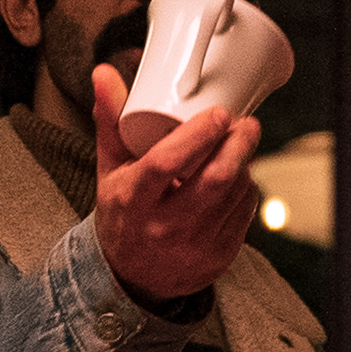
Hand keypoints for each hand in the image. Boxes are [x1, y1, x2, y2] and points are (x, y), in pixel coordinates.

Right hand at [91, 62, 260, 301]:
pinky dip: (246, 188)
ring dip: (244, 163)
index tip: (218, 114)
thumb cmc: (123, 212)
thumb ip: (111, 121)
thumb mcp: (110, 169)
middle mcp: (163, 226)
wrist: (131, 278)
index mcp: (133, 200)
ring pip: (234, 194)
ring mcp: (194, 246)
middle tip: (246, 123)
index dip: (198, 135)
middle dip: (238, 145)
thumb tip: (104, 74)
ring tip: (240, 144)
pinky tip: (238, 175)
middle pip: (214, 180)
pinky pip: (244, 213)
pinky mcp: (218, 257)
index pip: (167, 163)